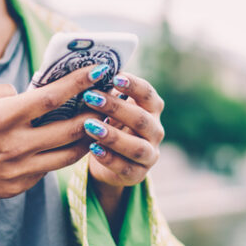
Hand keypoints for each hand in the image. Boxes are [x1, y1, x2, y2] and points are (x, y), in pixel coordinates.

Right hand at [0, 65, 104, 237]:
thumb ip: (1, 90)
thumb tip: (27, 92)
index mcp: (1, 117)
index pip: (52, 97)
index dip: (79, 82)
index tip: (100, 70)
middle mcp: (15, 145)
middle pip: (72, 128)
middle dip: (96, 112)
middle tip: (108, 98)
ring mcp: (19, 170)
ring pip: (69, 153)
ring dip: (87, 136)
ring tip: (97, 121)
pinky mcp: (18, 187)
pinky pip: (49, 168)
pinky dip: (61, 153)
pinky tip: (67, 141)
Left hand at [81, 73, 164, 219]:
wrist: (110, 160)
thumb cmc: (110, 123)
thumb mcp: (111, 107)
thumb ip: (107, 92)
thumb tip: (90, 70)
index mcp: (152, 110)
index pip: (149, 95)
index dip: (134, 86)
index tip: (114, 77)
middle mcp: (155, 131)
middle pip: (142, 120)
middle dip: (116, 108)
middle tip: (90, 97)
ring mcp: (149, 154)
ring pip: (137, 147)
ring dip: (113, 136)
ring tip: (90, 126)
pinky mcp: (138, 174)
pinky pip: (125, 168)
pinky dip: (109, 158)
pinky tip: (92, 148)